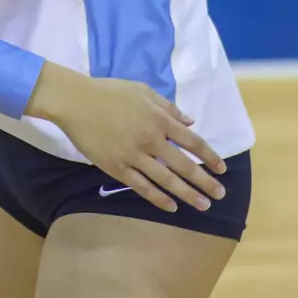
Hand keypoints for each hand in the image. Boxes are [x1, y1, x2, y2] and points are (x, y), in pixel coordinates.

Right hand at [24, 63, 226, 213]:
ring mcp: (134, 156)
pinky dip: (158, 198)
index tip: (222, 169)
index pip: (193, 142)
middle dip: (205, 181)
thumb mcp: (143, 91)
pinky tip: (171, 206)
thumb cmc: (109, 92)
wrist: (75, 101)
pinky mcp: (116, 167)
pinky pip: (141, 187)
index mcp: (160, 119)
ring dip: (187, 194)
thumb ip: (169, 107)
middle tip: (220, 195)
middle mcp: (151, 140)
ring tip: (203, 205)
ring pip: (166, 180)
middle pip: (184, 165)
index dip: (210, 157)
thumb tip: (191, 122)